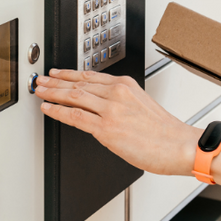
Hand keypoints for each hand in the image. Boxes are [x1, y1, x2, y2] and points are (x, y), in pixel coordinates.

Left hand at [33, 69, 201, 176]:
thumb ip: (122, 103)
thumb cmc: (165, 133)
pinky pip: (75, 116)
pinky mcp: (106, 128)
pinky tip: (48, 109)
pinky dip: (58, 111)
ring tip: (39, 92)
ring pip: (73, 96)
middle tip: (40, 80)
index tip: (57, 73)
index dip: (69, 74)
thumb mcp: (142, 106)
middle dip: (55, 82)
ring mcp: (111, 109)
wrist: (180, 146)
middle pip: (78, 83)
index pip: (90, 76)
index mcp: (126, 85)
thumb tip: (102, 109)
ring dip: (52, 93)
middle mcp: (117, 93)